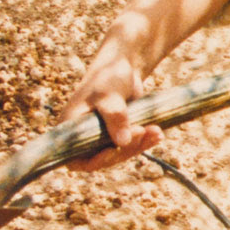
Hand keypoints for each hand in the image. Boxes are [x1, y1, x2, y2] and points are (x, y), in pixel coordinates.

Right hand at [59, 48, 161, 170]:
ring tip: (156, 131)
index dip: (94, 161)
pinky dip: (145, 141)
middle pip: (103, 158)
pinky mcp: (118, 134)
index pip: (76, 159)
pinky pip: (131, 145)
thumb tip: (123, 142)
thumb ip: (115, 116)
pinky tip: (158, 134)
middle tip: (142, 130)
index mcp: (71, 129)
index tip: (113, 150)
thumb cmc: (107, 77)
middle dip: (125, 149)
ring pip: (120, 153)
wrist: (121, 68)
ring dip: (139, 145)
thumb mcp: (108, 94)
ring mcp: (102, 137)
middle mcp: (84, 137)